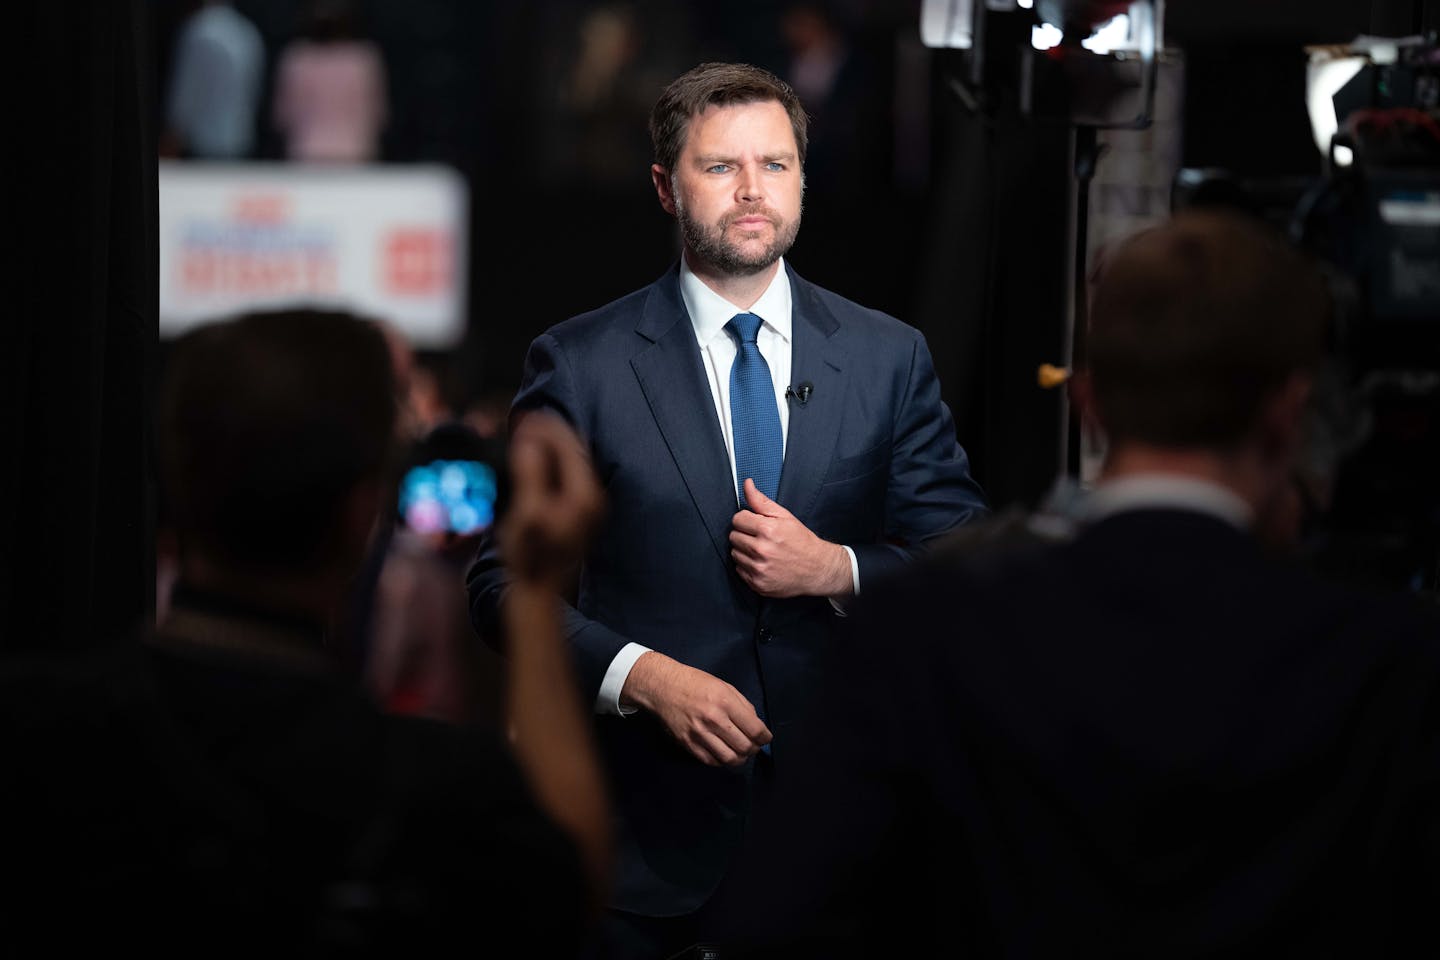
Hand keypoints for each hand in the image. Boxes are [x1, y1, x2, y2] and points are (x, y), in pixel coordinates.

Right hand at [501, 411, 603, 587]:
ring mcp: (589, 506)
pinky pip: (568, 474)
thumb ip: (531, 473)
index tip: (527, 415)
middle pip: (574, 451)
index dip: (547, 427)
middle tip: (525, 419)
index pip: (569, 446)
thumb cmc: (530, 556)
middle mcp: (593, 498)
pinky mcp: (580, 512)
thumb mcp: (526, 512)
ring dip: (550, 445)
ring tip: (527, 433)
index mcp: (584, 495)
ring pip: (572, 461)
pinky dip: (552, 461)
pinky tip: (535, 458)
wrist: (538, 590)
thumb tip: (530, 442)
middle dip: (550, 432)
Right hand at [621, 652, 771, 766]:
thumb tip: (756, 726)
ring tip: (740, 752)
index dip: (765, 738)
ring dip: (740, 758)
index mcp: (725, 702)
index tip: (765, 738)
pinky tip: (723, 752)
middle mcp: (714, 720)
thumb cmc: (695, 684)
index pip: (755, 730)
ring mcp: (700, 734)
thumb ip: (743, 706)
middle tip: (753, 745)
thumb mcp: (724, 686)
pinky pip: (711, 761)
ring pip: (730, 759)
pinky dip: (722, 761)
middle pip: (745, 747)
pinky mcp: (688, 744)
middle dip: (754, 749)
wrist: (663, 688)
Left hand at [729, 479, 851, 597]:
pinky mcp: (757, 584)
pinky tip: (762, 563)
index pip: (737, 519)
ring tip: (762, 551)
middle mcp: (761, 550)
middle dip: (744, 535)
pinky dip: (747, 566)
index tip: (756, 524)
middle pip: (733, 537)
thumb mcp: (784, 516)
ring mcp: (759, 569)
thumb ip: (761, 501)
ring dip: (744, 551)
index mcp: (767, 530)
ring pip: (734, 554)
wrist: (818, 569)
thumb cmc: (802, 541)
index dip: (747, 520)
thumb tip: (747, 484)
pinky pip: (739, 570)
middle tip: (761, 538)